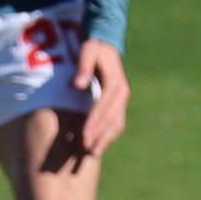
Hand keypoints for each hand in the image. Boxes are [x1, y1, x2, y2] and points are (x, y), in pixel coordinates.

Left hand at [41, 41, 130, 171]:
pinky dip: (109, 136)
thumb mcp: (88, 51)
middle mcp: (122, 93)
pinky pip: (117, 123)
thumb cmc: (94, 49)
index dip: (94, 122)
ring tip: (93, 152)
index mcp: (115, 82)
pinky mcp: (119, 105)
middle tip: (87, 149)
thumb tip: (78, 84)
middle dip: (100, 135)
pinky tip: (99, 146)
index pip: (103, 106)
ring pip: (117, 124)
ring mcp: (122, 100)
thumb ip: (83, 66)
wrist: (107, 47)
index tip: (84, 135)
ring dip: (106, 139)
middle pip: (112, 119)